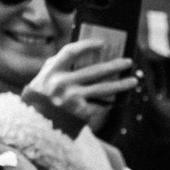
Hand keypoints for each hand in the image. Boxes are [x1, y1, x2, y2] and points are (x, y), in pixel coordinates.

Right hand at [26, 38, 140, 127]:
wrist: (36, 126)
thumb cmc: (41, 98)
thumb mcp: (43, 79)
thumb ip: (57, 65)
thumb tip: (81, 51)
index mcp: (51, 72)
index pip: (71, 52)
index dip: (87, 45)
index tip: (103, 43)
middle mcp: (62, 84)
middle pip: (95, 71)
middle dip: (115, 65)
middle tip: (128, 62)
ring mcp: (72, 99)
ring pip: (104, 89)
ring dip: (122, 84)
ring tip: (134, 81)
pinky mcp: (81, 113)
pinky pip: (99, 104)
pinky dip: (108, 102)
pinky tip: (117, 98)